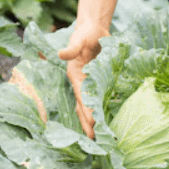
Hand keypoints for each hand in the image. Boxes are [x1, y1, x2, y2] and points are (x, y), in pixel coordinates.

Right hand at [58, 22, 109, 138]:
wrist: (94, 28)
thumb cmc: (85, 32)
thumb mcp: (78, 39)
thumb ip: (72, 48)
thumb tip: (61, 54)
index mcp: (75, 75)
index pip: (82, 97)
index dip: (86, 111)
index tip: (92, 124)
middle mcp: (81, 82)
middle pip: (83, 106)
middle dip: (87, 122)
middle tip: (93, 140)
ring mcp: (89, 83)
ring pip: (90, 105)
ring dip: (93, 119)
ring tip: (97, 137)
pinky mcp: (98, 80)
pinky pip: (99, 97)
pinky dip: (101, 108)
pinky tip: (107, 119)